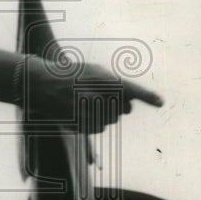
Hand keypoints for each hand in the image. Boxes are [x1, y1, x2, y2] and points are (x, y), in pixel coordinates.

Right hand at [21, 56, 162, 132]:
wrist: (39, 84)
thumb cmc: (69, 75)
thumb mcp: (92, 71)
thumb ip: (114, 84)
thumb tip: (130, 103)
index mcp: (101, 78)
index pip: (129, 88)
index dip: (147, 96)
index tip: (161, 103)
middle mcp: (95, 95)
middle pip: (124, 108)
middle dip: (119, 104)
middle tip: (100, 94)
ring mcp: (87, 111)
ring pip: (111, 119)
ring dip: (104, 113)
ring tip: (84, 100)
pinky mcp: (80, 124)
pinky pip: (99, 128)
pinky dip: (94, 122)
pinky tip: (80, 111)